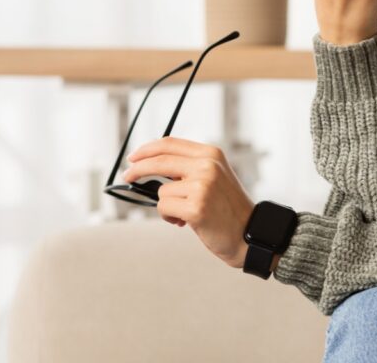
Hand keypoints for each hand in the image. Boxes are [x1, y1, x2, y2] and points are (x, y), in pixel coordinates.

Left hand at [123, 137, 254, 268]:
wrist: (248, 233)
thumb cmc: (227, 208)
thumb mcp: (214, 177)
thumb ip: (188, 168)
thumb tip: (151, 167)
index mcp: (211, 154)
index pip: (170, 143)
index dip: (147, 149)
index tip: (134, 157)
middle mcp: (207, 166)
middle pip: (159, 161)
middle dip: (137, 169)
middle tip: (127, 176)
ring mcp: (202, 186)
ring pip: (161, 191)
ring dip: (167, 205)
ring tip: (184, 214)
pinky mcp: (196, 207)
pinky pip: (164, 208)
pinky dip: (169, 217)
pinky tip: (185, 222)